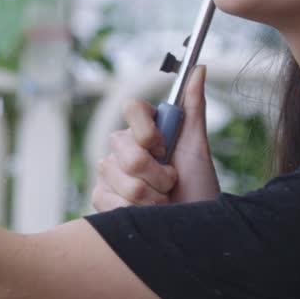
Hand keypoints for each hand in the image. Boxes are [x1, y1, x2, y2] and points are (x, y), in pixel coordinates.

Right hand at [90, 65, 220, 211]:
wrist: (194, 230)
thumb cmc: (199, 190)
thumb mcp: (198, 148)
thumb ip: (193, 107)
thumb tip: (200, 68)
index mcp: (145, 130)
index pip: (132, 108)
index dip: (146, 129)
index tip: (163, 147)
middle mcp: (122, 148)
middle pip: (127, 151)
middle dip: (157, 174)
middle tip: (171, 184)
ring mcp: (108, 173)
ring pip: (122, 179)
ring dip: (151, 197)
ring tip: (162, 202)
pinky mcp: (100, 197)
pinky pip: (109, 199)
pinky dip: (135, 212)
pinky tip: (145, 214)